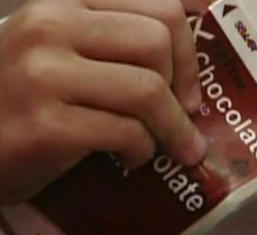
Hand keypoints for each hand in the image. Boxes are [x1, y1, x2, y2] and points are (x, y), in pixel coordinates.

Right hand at [0, 0, 207, 203]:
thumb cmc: (18, 100)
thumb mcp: (59, 52)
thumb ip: (114, 41)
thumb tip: (201, 20)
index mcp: (63, 4)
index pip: (159, 5)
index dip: (190, 48)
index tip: (192, 84)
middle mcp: (50, 27)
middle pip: (157, 42)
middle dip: (184, 88)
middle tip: (184, 117)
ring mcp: (42, 75)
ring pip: (148, 89)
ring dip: (172, 128)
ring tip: (170, 148)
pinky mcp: (45, 126)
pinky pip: (126, 132)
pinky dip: (142, 152)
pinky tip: (130, 160)